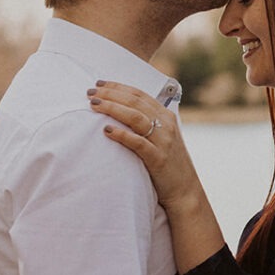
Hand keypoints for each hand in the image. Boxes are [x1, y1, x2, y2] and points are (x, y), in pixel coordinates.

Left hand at [87, 81, 199, 210]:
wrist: (184, 189)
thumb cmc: (168, 163)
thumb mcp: (163, 137)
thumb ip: (148, 123)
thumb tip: (122, 111)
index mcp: (166, 116)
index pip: (139, 94)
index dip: (118, 87)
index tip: (99, 84)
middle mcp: (166, 124)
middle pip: (135, 102)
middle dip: (111, 95)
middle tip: (90, 93)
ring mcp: (163, 141)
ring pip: (136, 117)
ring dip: (113, 109)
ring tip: (94, 106)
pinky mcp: (158, 158)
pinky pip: (138, 142)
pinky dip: (122, 135)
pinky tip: (106, 131)